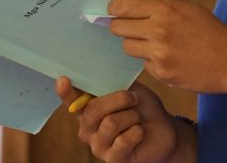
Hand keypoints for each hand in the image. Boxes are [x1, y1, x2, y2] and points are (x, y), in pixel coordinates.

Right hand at [55, 77, 178, 162]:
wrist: (164, 130)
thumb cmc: (143, 108)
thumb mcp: (130, 89)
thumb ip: (113, 83)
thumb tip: (100, 71)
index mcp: (88, 110)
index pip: (72, 101)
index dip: (66, 92)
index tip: (63, 80)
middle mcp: (88, 129)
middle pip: (93, 110)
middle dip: (119, 99)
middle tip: (134, 98)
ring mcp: (98, 146)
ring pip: (110, 123)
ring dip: (131, 116)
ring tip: (138, 118)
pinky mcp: (113, 160)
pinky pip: (122, 141)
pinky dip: (136, 132)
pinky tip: (140, 132)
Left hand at [109, 0, 226, 93]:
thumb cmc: (210, 30)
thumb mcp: (184, 6)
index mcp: (164, 9)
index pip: (120, 6)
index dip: (114, 9)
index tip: (117, 12)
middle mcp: (158, 30)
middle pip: (117, 28)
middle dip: (122, 27)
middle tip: (136, 29)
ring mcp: (159, 54)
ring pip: (127, 47)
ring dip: (136, 45)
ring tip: (157, 44)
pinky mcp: (162, 73)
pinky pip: (143, 65)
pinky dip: (152, 62)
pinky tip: (170, 58)